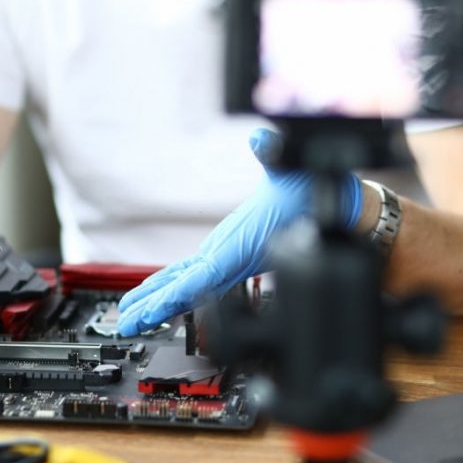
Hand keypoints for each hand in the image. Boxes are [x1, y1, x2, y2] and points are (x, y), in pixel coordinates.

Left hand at [116, 128, 361, 336]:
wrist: (334, 208)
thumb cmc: (313, 192)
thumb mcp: (290, 166)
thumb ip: (275, 152)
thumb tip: (262, 138)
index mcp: (240, 246)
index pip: (202, 275)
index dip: (175, 294)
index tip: (151, 310)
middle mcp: (232, 259)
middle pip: (189, 290)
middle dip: (157, 307)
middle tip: (127, 324)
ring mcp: (230, 259)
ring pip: (190, 286)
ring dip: (161, 300)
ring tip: (133, 315)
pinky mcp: (229, 254)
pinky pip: (197, 274)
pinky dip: (175, 284)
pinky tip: (157, 292)